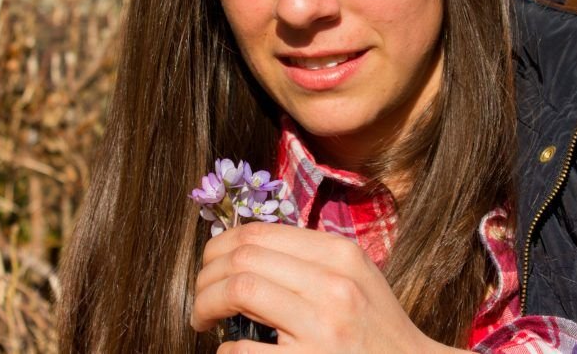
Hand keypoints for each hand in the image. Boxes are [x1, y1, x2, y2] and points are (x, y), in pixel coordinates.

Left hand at [192, 222, 457, 352]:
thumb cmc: (376, 327)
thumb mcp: (356, 276)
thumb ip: (310, 257)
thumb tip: (244, 248)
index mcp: (340, 255)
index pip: (260, 233)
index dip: (221, 245)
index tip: (210, 263)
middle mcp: (332, 286)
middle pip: (243, 258)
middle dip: (206, 275)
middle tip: (200, 295)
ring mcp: (322, 328)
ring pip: (239, 291)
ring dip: (205, 304)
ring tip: (203, 317)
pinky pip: (242, 350)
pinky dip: (224, 349)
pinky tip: (228, 351)